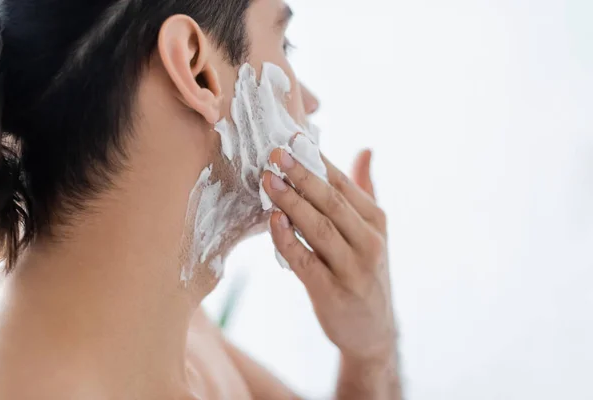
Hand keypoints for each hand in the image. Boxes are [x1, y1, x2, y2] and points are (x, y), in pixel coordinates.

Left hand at [262, 144, 395, 366]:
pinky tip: (274, 222)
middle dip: (302, 175)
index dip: (317, 160)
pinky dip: (289, 241)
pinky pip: (306, 262)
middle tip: (276, 153)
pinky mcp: (333, 293)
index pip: (344, 184)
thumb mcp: (373, 232)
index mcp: (376, 222)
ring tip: (268, 180)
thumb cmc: (365, 273)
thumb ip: (365, 190)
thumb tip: (365, 150)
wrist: (373, 332)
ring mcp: (353, 269)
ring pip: (319, 228)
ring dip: (292, 202)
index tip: (293, 138)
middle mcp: (369, 242)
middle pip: (332, 202)